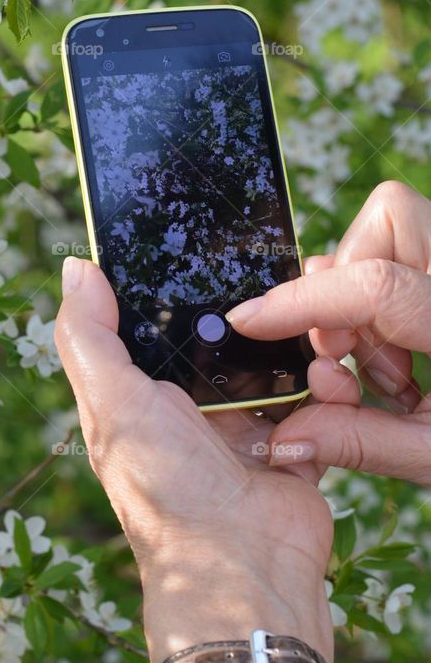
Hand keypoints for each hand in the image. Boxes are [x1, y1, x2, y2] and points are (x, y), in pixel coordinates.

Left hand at [54, 257, 334, 662]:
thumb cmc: (165, 491)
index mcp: (141, 398)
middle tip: (273, 275)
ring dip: (293, 346)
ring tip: (307, 326)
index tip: (203, 243)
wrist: (244, 570)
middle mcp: (191, 411)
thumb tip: (73, 266)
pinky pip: (315, 400)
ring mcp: (244, 429)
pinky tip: (325, 375)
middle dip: (248, 312)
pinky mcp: (294, 446)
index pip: (157, 325)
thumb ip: (89, 336)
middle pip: (223, 338)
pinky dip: (324, 388)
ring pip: (273, 363)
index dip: (177, 288)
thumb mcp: (112, 404)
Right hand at [227, 181, 430, 483]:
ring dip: (369, 302)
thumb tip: (287, 437)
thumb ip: (365, 442)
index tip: (250, 320)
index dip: (300, 303)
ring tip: (395, 378)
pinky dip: (392, 304)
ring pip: (394, 230)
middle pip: (388, 220)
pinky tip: (411, 366)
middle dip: (347, 287)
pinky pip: (411, 255)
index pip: (374, 288)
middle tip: (355, 367)